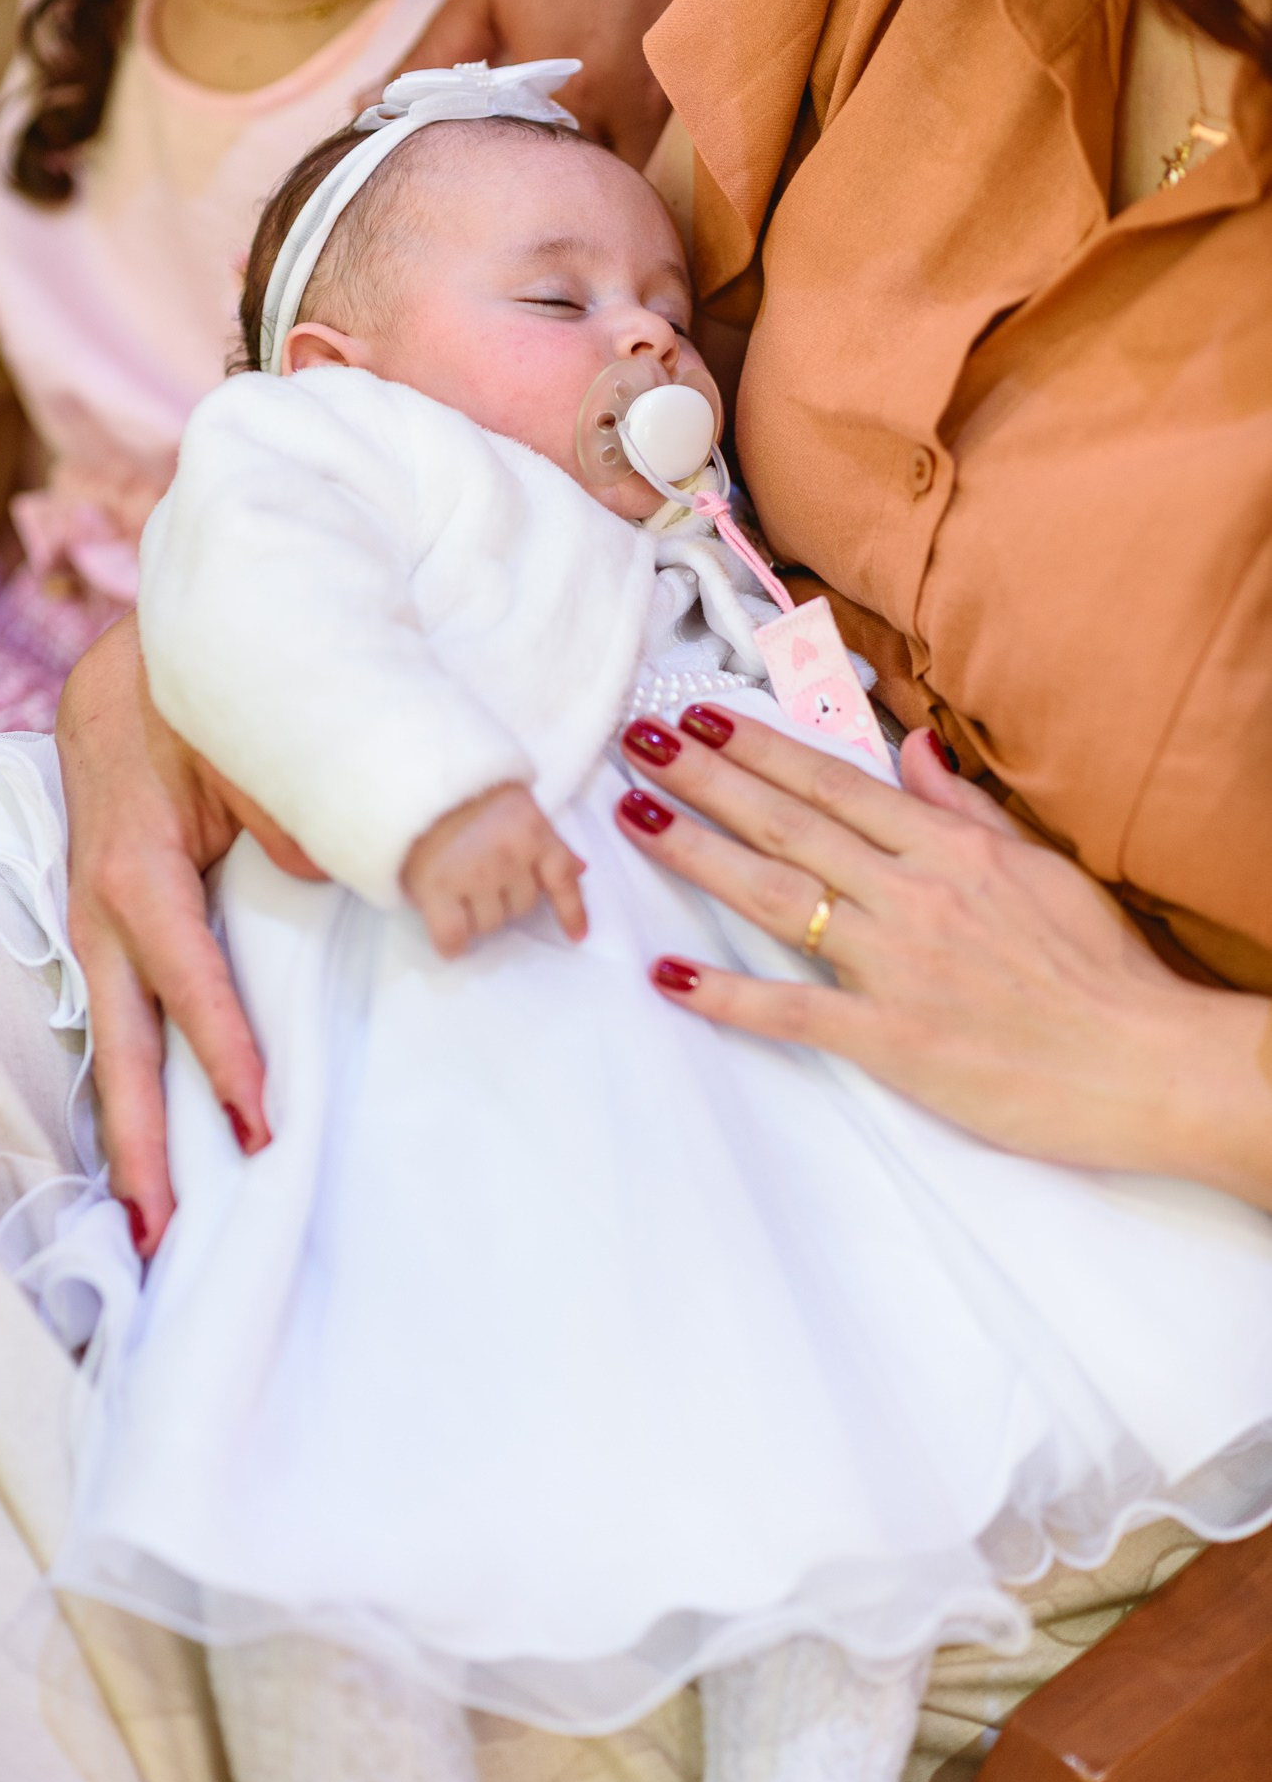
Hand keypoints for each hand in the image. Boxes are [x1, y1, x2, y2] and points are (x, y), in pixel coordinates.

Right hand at [57, 616, 324, 1256]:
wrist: (124, 676)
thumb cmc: (189, 706)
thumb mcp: (242, 741)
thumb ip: (286, 810)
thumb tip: (321, 877)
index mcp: (138, 873)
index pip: (187, 985)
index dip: (224, 1058)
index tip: (259, 1129)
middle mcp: (105, 914)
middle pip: (125, 1048)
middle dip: (143, 1145)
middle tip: (164, 1235)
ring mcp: (99, 928)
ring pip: (117, 1046)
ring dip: (133, 1134)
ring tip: (152, 1222)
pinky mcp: (114, 931)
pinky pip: (125, 1020)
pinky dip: (139, 1083)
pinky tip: (156, 1143)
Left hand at [386, 0, 716, 164]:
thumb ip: (430, 59)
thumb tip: (364, 107)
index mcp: (560, 90)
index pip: (529, 178)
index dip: (507, 183)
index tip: (485, 176)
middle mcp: (620, 105)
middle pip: (582, 184)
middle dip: (553, 183)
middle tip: (522, 165)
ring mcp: (664, 94)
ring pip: (624, 167)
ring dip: (592, 165)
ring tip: (562, 137)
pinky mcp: (690, 79)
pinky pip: (656, 136)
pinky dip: (627, 135)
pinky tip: (604, 104)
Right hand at [401, 782, 586, 956]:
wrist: (412, 776)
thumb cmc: (465, 792)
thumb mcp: (518, 807)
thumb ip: (548, 840)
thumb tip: (579, 869)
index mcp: (533, 832)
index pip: (563, 880)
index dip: (572, 912)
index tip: (577, 935)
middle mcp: (509, 855)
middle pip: (522, 907)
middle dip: (506, 899)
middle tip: (481, 878)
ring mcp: (473, 873)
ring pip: (489, 924)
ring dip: (477, 917)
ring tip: (457, 890)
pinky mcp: (436, 888)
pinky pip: (453, 935)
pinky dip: (452, 944)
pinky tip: (450, 942)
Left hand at [615, 707, 1271, 1201]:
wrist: (1147, 1063)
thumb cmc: (1102, 972)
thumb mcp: (1041, 867)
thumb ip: (964, 808)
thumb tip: (912, 747)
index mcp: (948, 848)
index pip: (833, 782)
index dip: (757, 748)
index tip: (699, 718)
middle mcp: (913, 892)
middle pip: (788, 822)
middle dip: (704, 778)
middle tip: (636, 743)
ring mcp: (897, 964)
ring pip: (776, 894)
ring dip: (697, 852)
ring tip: (634, 817)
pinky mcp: (892, 1037)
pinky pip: (794, 1009)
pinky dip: (727, 994)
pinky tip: (669, 972)